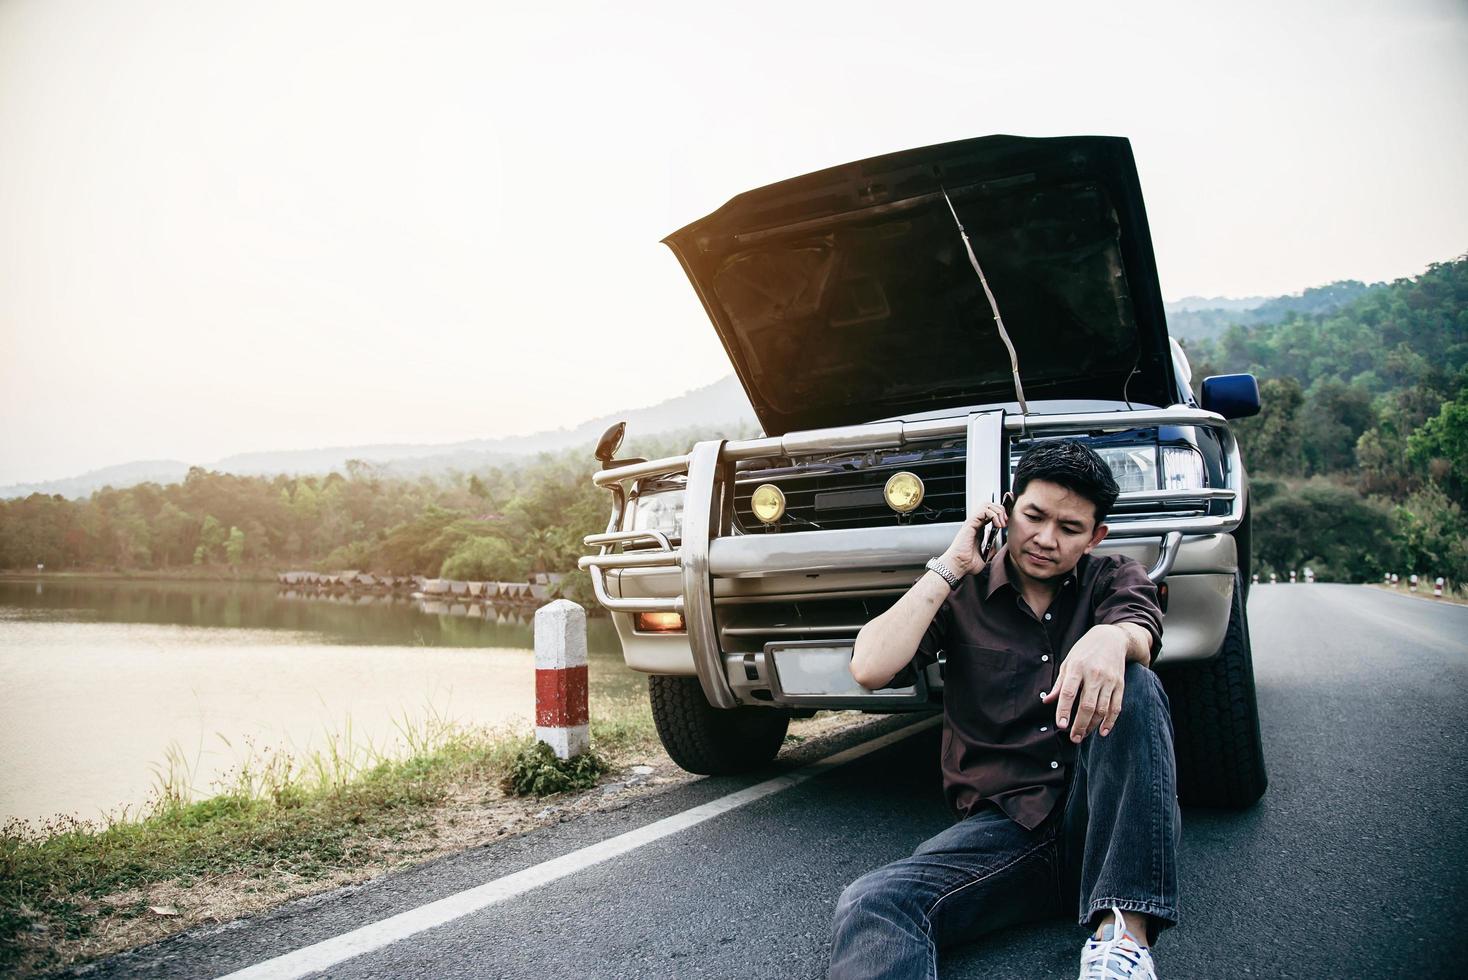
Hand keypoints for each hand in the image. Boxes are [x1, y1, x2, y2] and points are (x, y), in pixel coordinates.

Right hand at [940, 502, 1006, 575]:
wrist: (959, 565)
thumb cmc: (967, 563)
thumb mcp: (985, 556)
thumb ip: (991, 549)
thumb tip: (997, 546)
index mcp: (978, 530)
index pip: (990, 514)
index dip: (1001, 515)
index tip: (1006, 524)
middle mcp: (975, 524)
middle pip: (989, 506)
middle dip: (1001, 511)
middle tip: (1005, 522)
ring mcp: (972, 522)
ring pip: (987, 505)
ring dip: (998, 511)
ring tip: (1001, 523)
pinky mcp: (971, 523)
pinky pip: (984, 510)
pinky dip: (994, 515)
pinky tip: (997, 525)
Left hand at [1041, 625, 1127, 741]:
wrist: (1111, 638)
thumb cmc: (1084, 652)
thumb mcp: (1068, 662)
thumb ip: (1059, 684)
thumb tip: (1047, 702)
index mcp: (1077, 668)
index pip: (1069, 693)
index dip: (1064, 710)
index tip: (1061, 726)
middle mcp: (1094, 675)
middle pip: (1087, 705)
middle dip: (1080, 725)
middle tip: (1073, 738)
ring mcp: (1109, 680)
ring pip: (1102, 709)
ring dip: (1093, 726)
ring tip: (1083, 735)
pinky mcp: (1120, 685)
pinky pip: (1116, 707)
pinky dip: (1110, 721)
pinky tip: (1103, 731)